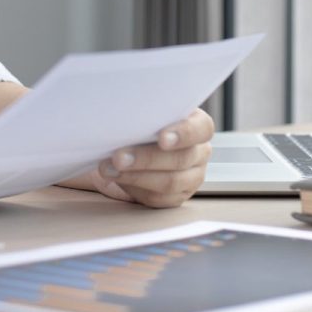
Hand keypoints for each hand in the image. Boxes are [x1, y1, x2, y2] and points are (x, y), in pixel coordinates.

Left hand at [90, 109, 214, 207]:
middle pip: (181, 158)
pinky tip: (117, 178)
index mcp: (197, 125)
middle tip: (118, 157)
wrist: (131, 147)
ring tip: (109, 170)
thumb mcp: (145, 113)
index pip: (202, 129)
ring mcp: (191, 177)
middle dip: (146, 159)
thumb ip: (143, 113)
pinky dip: (134, 188)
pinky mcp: (176, 196)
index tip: (162, 138)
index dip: (183, 134)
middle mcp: (199, 151)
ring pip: (170, 182)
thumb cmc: (141, 123)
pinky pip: (158, 198)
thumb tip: (121, 113)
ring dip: (136, 176)